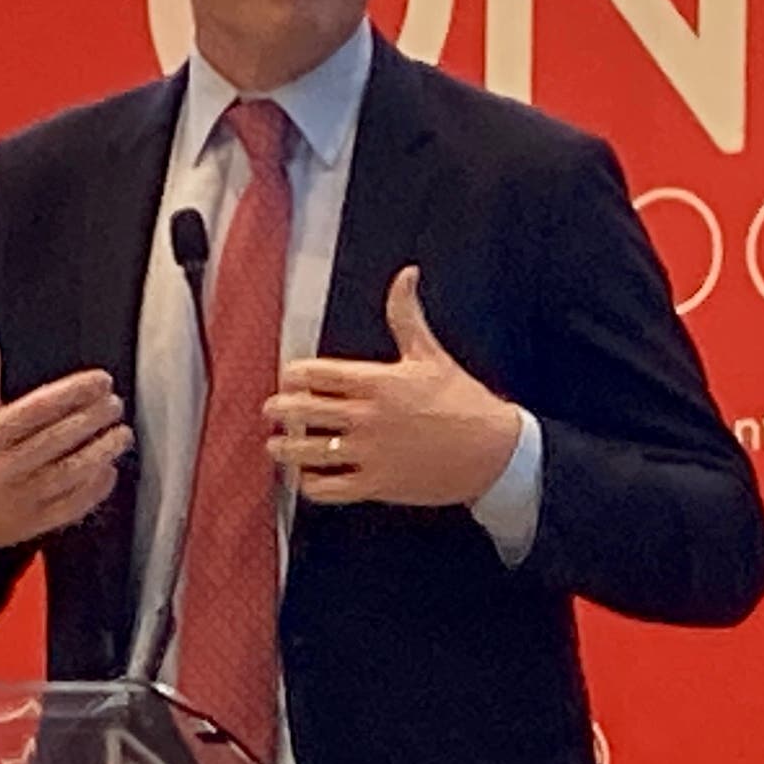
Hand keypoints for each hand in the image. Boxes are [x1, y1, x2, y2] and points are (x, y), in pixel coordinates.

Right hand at [0, 322, 131, 549]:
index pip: (36, 409)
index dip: (72, 393)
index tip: (101, 380)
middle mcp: (1, 469)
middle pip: (56, 440)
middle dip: (92, 419)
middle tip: (115, 403)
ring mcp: (17, 500)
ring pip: (68, 474)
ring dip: (100, 452)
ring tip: (122, 434)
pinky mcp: (30, 525)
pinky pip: (69, 507)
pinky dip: (93, 489)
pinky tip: (110, 470)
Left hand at [263, 267, 521, 505]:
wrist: (493, 452)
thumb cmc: (463, 401)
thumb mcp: (431, 354)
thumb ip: (407, 315)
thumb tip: (405, 275)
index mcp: (376, 382)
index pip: (314, 375)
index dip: (293, 376)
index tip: (288, 379)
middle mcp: (367, 417)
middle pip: (302, 412)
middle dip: (279, 411)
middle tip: (270, 412)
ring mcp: (369, 453)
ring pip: (308, 453)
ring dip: (284, 450)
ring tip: (275, 447)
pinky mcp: (377, 484)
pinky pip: (329, 488)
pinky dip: (310, 484)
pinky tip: (307, 478)